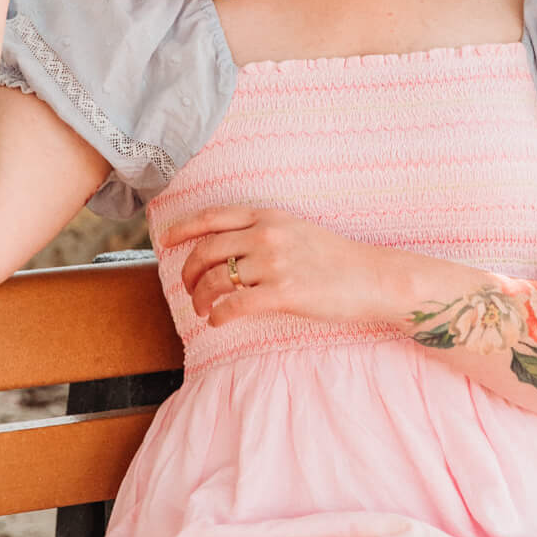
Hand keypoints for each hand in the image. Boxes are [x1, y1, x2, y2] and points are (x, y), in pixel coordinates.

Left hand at [156, 203, 388, 325]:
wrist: (372, 277)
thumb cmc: (335, 258)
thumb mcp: (296, 230)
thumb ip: (262, 232)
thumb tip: (226, 248)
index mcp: (268, 216)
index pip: (213, 217)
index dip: (183, 229)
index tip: (165, 241)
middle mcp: (267, 235)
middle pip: (207, 251)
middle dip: (188, 272)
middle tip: (187, 287)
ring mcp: (275, 264)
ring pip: (217, 280)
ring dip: (201, 298)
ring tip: (203, 309)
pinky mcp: (283, 293)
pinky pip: (235, 305)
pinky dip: (218, 315)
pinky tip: (217, 321)